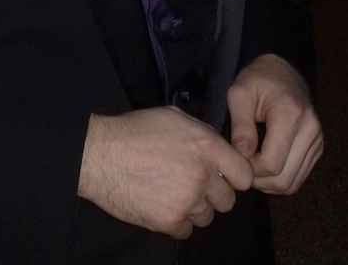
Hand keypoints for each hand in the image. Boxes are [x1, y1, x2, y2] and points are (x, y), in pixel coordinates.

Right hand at [78, 106, 254, 238]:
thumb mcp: (175, 117)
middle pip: (227, 201)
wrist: (102, 153)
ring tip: (173, 192)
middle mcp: (202, 175)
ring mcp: (186, 200)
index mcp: (207, 146)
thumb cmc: (136, 130)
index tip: (225, 177)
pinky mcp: (168, 221)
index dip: (236, 177)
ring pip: (207, 217)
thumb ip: (202, 133)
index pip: (245, 175)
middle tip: (194, 185)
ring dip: (195, 209)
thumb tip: (216, 147)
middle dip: (214, 194)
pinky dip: (177, 222)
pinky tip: (162, 205)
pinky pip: (186, 230)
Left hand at [227, 54, 322, 194]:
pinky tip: (265, 166)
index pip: (271, 163)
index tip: (236, 158)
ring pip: (292, 183)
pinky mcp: (317, 147)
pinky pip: (298, 178)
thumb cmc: (257, 80)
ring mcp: (317, 140)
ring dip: (268, 184)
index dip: (250, 169)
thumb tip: (242, 158)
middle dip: (258, 180)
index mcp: (291, 114)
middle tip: (241, 166)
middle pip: (284, 179)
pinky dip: (279, 179)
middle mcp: (310, 129)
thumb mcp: (239, 94)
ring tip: (252, 166)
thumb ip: (240, 126)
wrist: (282, 71)